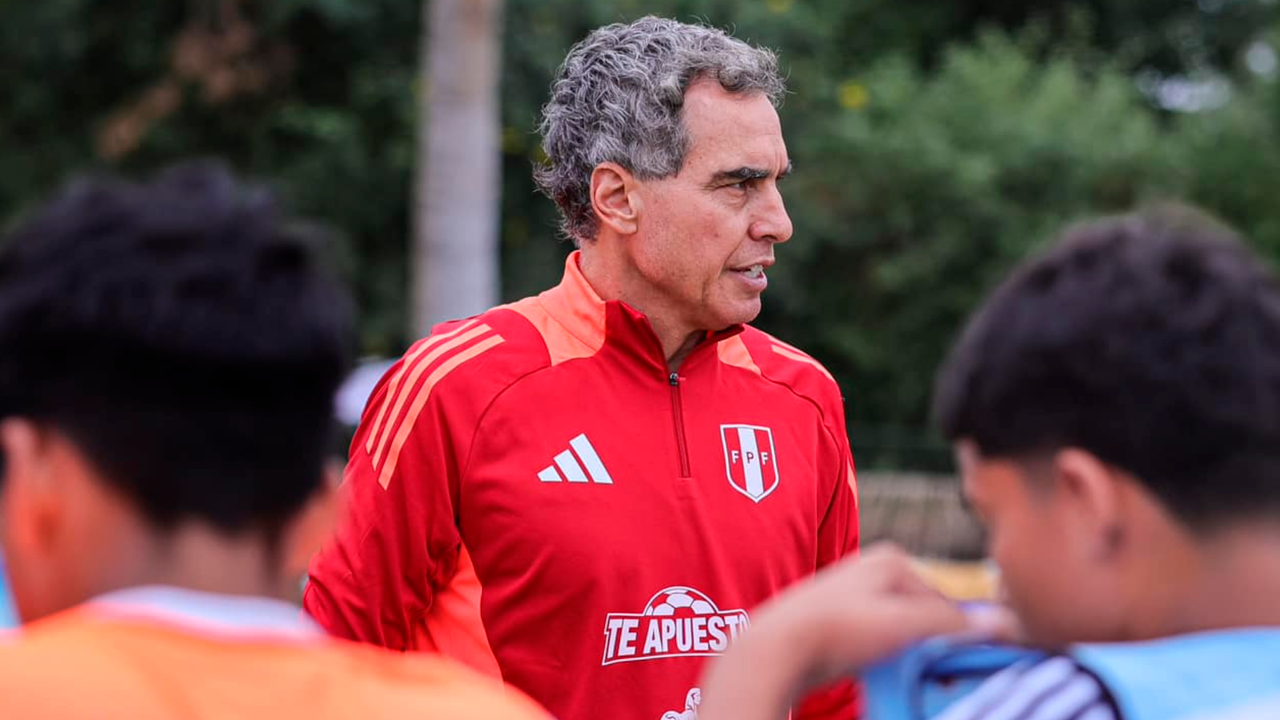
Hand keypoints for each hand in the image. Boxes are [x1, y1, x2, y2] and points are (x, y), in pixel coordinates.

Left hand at [699, 544, 1016, 719]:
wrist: (777, 648)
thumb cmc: (838, 628)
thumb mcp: (904, 624)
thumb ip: (953, 623)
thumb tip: (1008, 623)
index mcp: (893, 559)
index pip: (947, 601)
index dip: (957, 636)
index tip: (962, 665)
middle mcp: (873, 570)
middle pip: (923, 615)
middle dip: (930, 644)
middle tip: (932, 674)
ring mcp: (854, 594)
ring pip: (900, 630)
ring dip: (908, 654)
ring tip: (903, 673)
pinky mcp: (838, 619)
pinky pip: (878, 640)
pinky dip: (885, 656)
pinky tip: (878, 670)